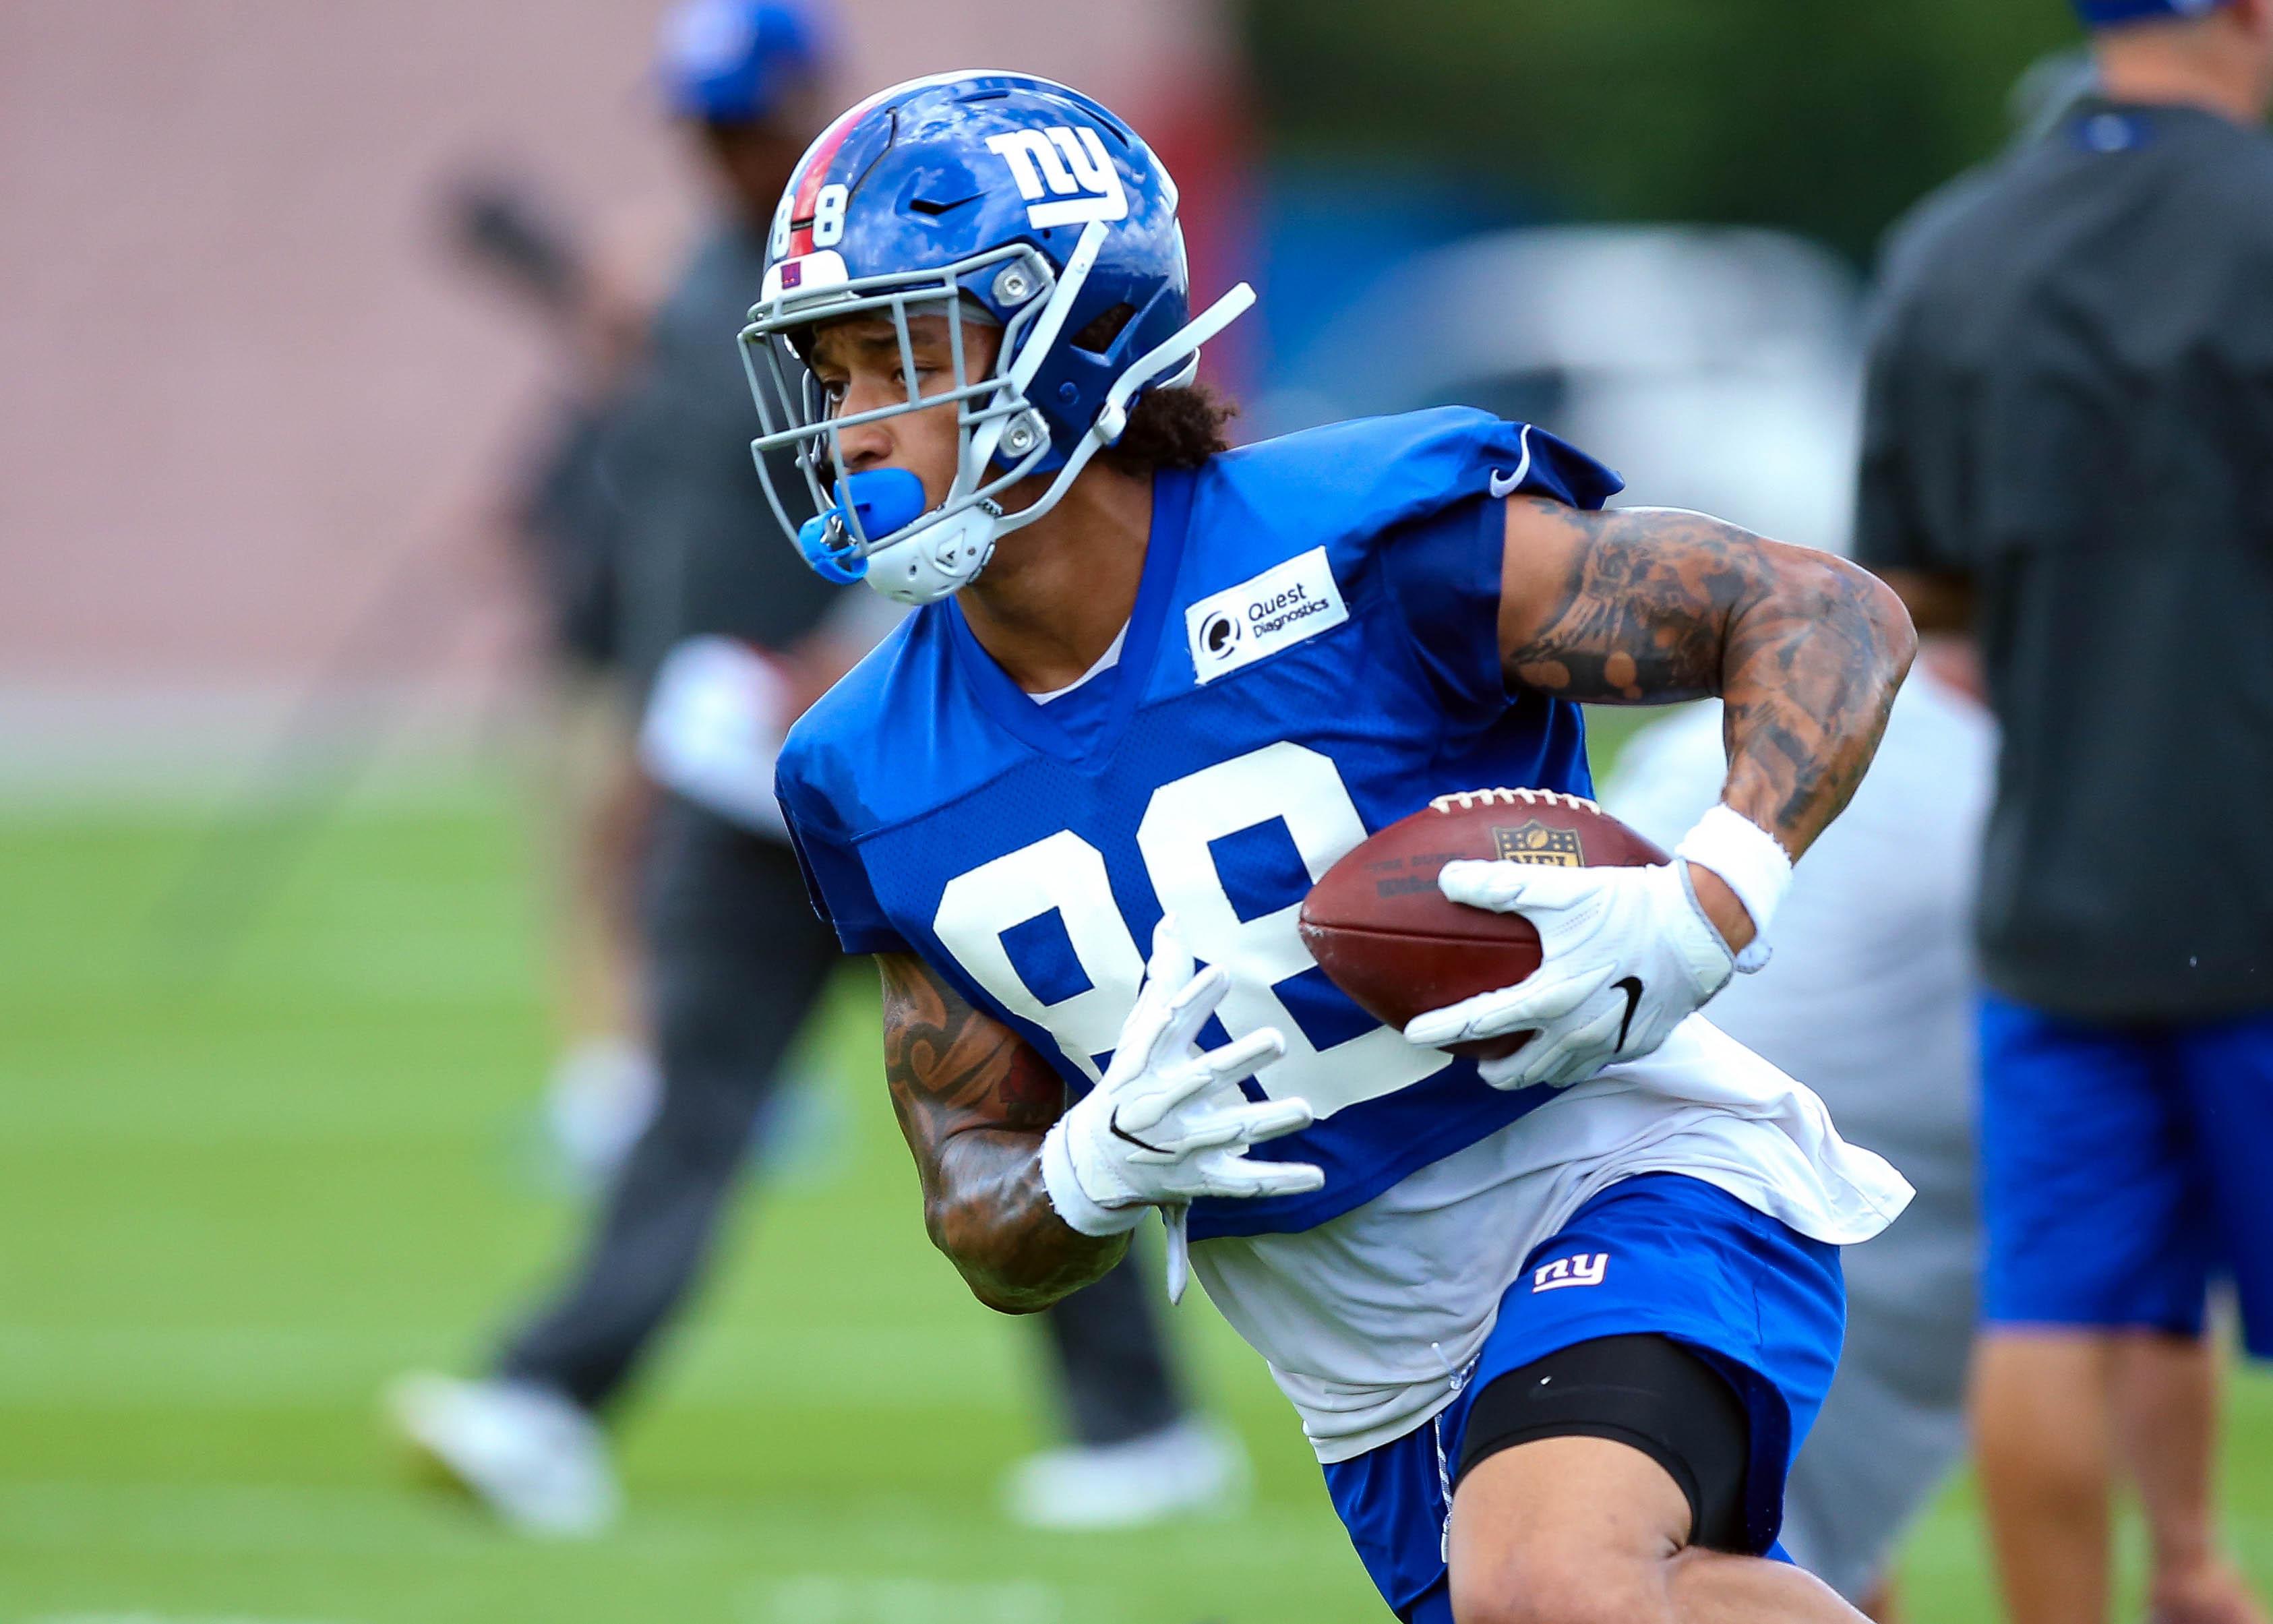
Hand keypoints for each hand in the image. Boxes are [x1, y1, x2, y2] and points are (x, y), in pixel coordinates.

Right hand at [1045, 918, 1322, 1216]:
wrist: (1095, 1162)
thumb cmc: (1130, 1081)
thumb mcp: (1138, 1031)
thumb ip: (1163, 978)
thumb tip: (1172, 920)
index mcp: (1145, 1062)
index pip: (1165, 1025)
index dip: (1193, 1000)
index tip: (1222, 972)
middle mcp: (1162, 1103)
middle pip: (1202, 1079)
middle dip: (1238, 1061)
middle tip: (1277, 1040)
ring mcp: (1182, 1145)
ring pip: (1229, 1131)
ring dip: (1266, 1122)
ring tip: (1304, 1109)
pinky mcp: (1201, 1179)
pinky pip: (1243, 1183)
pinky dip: (1279, 1181)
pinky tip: (1317, 1177)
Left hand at [1402, 859, 1735, 1089]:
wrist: (1701, 928)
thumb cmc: (1629, 906)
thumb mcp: (1562, 888)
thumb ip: (1501, 885)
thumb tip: (1448, 879)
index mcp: (1551, 998)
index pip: (1482, 1021)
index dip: (1442, 1029)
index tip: (1413, 1034)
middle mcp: (1576, 1033)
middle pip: (1519, 1072)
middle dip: (1492, 1072)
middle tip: (1476, 1061)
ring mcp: (1610, 1045)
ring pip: (1556, 1076)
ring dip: (1531, 1073)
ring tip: (1518, 1059)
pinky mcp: (1638, 1045)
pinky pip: (1594, 1064)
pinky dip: (1572, 1061)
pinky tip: (1571, 1043)